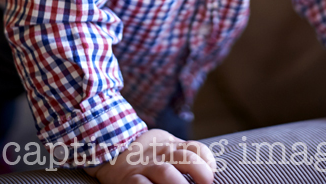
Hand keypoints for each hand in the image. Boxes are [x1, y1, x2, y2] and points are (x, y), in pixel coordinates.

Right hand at [84, 128, 215, 182]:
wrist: (113, 148)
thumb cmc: (148, 153)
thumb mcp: (166, 145)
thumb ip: (185, 153)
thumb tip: (210, 170)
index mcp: (172, 145)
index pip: (195, 148)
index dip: (207, 160)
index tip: (213, 172)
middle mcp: (161, 155)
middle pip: (184, 157)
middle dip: (199, 171)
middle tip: (207, 183)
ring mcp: (146, 167)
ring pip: (165, 173)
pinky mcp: (131, 180)